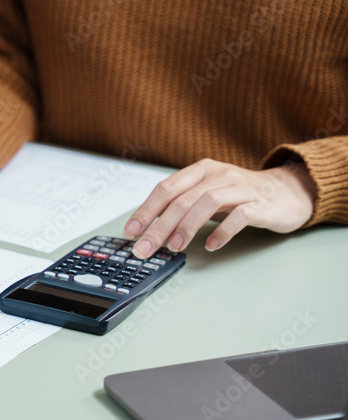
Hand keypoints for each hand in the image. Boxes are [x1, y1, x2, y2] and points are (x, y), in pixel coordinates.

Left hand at [125, 159, 315, 258]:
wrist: (287, 192)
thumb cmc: (239, 196)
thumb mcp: (207, 195)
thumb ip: (182, 206)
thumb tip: (149, 229)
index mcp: (200, 170)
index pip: (165, 188)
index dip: (146, 210)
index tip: (131, 232)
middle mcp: (218, 174)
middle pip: (182, 199)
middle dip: (159, 226)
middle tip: (146, 249)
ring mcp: (240, 187)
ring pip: (207, 203)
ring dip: (187, 227)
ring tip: (175, 247)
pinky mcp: (260, 203)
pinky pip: (239, 216)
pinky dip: (222, 231)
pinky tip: (211, 246)